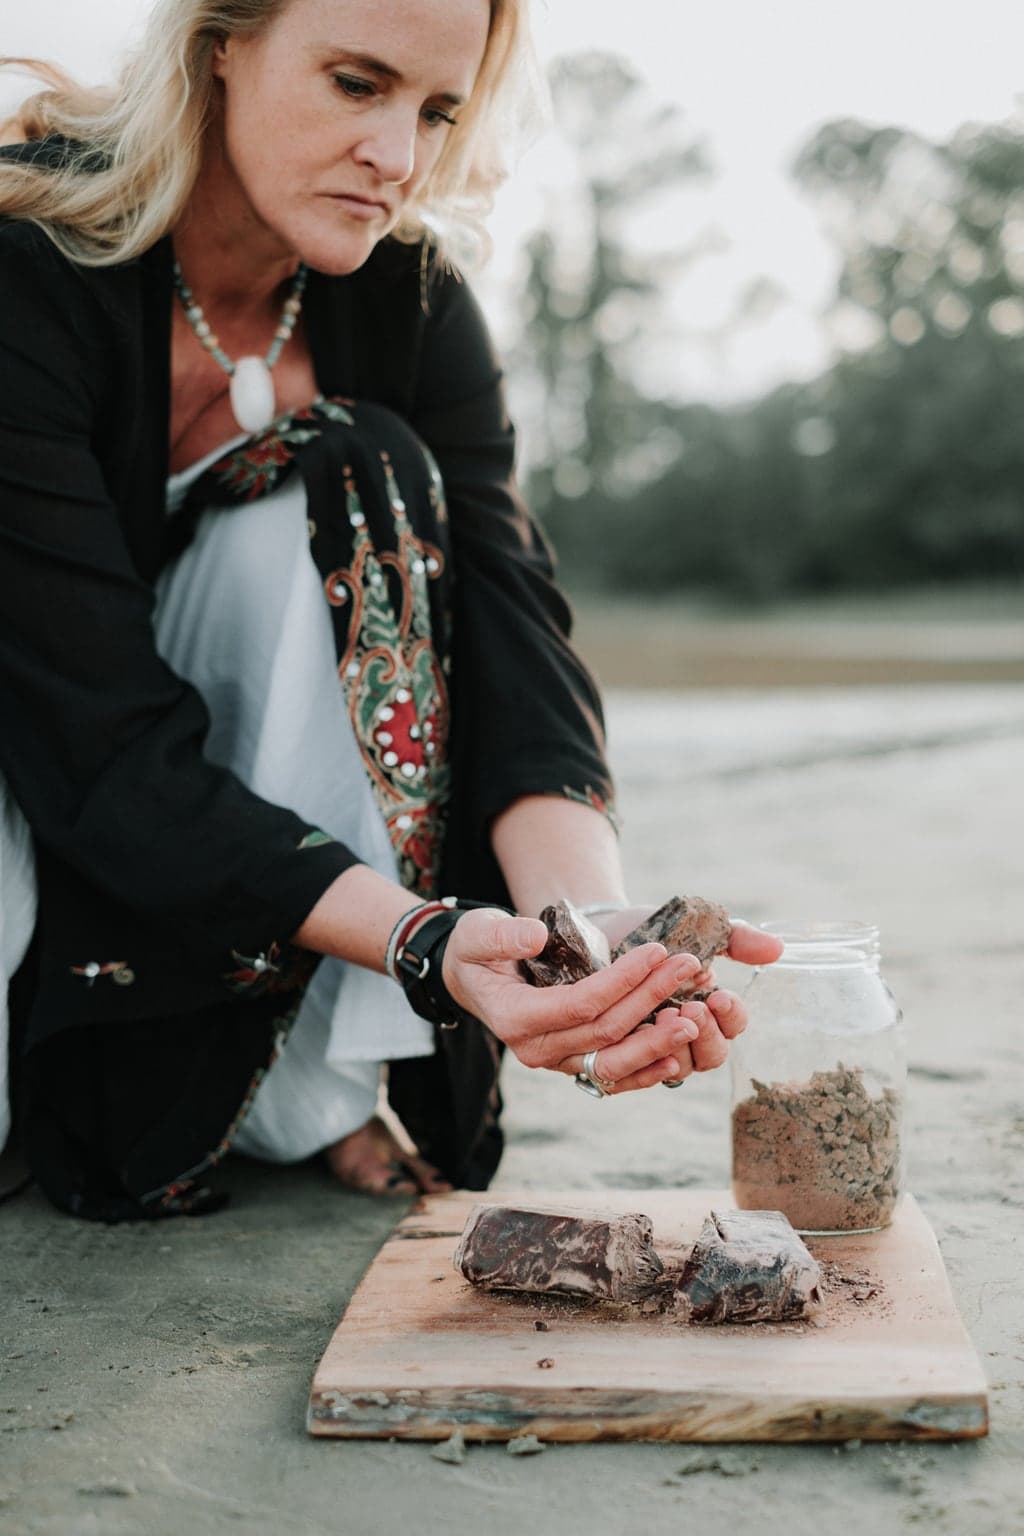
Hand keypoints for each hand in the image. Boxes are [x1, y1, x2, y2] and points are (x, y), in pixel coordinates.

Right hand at [442, 910, 706, 1092]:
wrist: (474, 977)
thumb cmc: (477, 950)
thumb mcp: (476, 932)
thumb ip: (501, 935)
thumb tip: (534, 936)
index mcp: (515, 1018)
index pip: (580, 1004)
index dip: (621, 981)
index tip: (655, 951)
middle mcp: (536, 1049)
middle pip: (605, 1031)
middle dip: (650, 998)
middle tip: (687, 967)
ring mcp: (556, 1061)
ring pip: (614, 1061)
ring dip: (657, 1041)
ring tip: (695, 1017)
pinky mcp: (573, 1063)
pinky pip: (613, 1074)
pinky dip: (647, 1069)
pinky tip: (678, 1054)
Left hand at [585, 907, 785, 1085]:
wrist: (604, 929)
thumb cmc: (655, 934)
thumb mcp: (697, 930)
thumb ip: (736, 940)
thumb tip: (776, 948)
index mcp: (710, 1011)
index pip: (733, 1026)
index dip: (732, 1016)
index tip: (719, 996)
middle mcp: (686, 1036)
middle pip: (710, 1056)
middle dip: (705, 1034)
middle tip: (691, 1009)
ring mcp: (654, 1047)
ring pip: (677, 1069)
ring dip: (675, 1046)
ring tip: (663, 1015)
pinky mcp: (619, 1053)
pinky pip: (635, 1073)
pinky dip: (644, 1062)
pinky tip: (642, 1036)